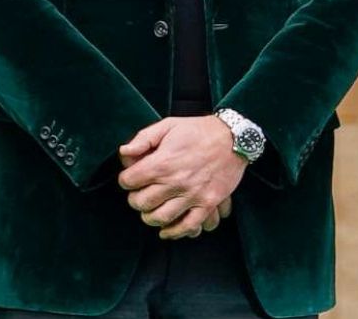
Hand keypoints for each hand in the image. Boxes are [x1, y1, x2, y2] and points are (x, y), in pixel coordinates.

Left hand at [117, 116, 246, 238]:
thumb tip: (124, 152)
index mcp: (162, 162)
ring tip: (150, 211)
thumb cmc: (199, 131)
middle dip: (135, 200)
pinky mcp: (207, 203)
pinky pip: (187, 226)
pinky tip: (166, 231)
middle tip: (139, 195)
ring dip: (149, 217)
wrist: (234, 138)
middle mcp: (175, 181)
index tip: (130, 178)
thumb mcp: (168, 125)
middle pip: (141, 203)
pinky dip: (174, 232)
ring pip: (160, 218)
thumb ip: (143, 139)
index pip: (129, 181)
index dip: (126, 180)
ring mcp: (192, 195)